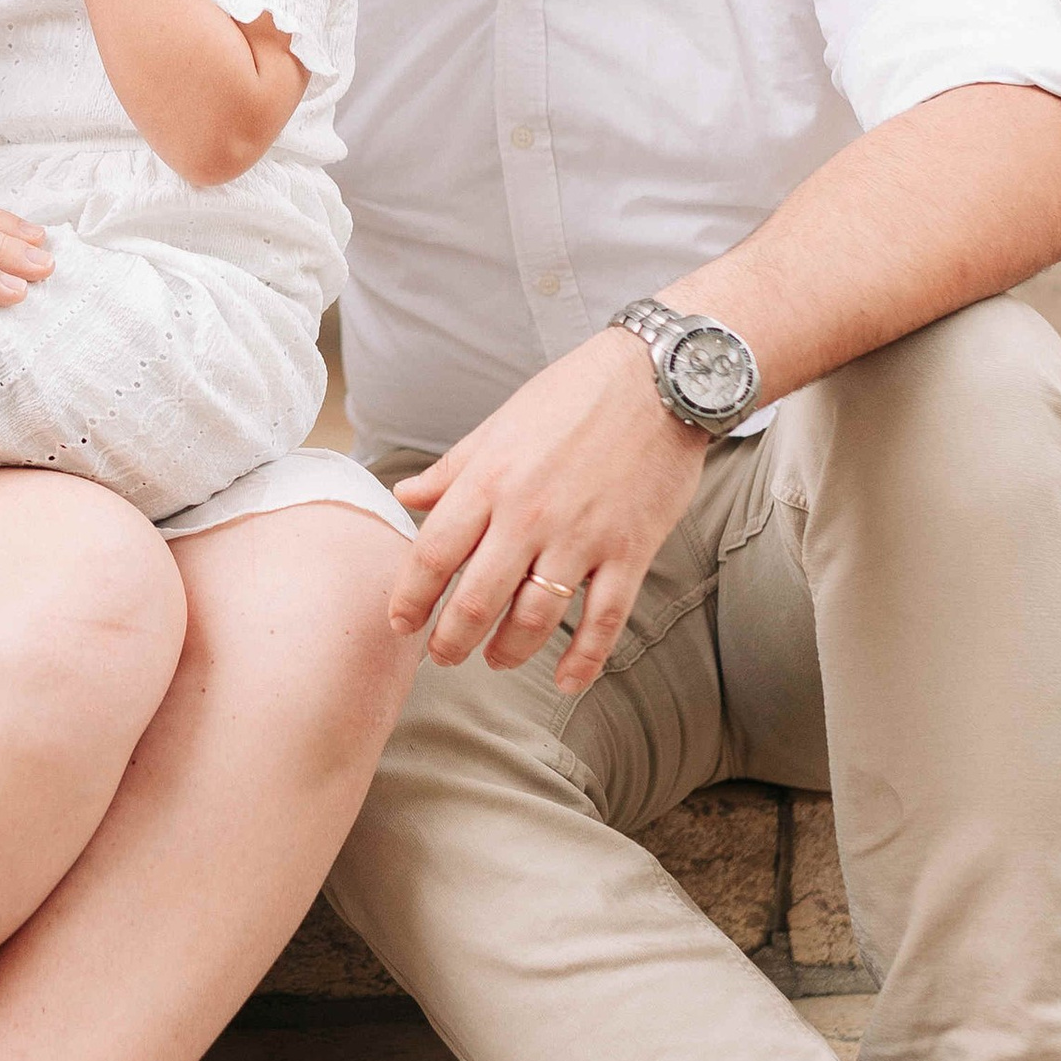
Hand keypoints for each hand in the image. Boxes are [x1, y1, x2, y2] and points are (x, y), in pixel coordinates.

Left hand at [389, 329, 708, 688]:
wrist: (659, 378)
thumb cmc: (574, 395)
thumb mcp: (501, 424)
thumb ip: (453, 469)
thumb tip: (405, 494)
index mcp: (490, 480)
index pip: (433, 554)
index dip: (411, 597)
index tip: (401, 622)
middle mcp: (529, 514)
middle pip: (476, 600)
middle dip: (451, 640)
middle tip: (442, 656)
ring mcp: (581, 537)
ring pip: (534, 619)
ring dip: (508, 652)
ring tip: (494, 661)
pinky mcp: (629, 551)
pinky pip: (603, 620)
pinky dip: (584, 659)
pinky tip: (566, 681)